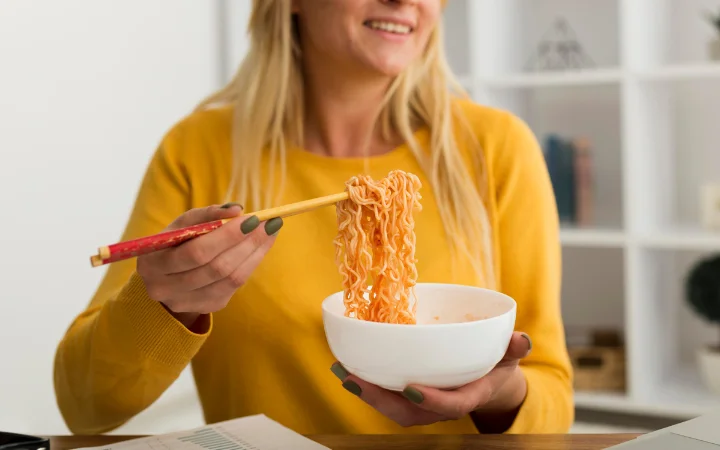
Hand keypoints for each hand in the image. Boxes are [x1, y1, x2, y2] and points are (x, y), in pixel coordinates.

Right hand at [136, 203, 282, 329]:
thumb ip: (206, 214)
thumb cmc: (175, 242)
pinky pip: (235, 286)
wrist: (166, 276)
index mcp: (153, 263)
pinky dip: (251, 264)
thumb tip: (237, 210)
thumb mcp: (181, 224)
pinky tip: (260, 247)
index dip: (227, 236)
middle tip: (269, 224)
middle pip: (217, 268)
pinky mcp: (207, 306)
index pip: (197, 252)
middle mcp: (166, 288)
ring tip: (270, 232)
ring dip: (255, 253)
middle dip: (247, 243)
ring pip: (231, 279)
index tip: (252, 218)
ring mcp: (187, 301)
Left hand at [330, 331, 531, 430]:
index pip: (453, 405)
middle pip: (410, 413)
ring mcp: (426, 404)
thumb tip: (522, 339)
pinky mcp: (412, 396)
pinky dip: (367, 385)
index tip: (412, 389)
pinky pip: (388, 396)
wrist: (490, 380)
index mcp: (470, 394)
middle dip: (381, 400)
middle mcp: (444, 404)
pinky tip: (347, 367)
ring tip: (342, 371)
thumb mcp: (509, 353)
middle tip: (355, 379)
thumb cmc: (498, 363)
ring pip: (394, 408)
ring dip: (366, 393)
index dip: (433, 401)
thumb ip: (514, 347)